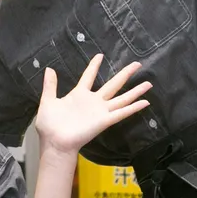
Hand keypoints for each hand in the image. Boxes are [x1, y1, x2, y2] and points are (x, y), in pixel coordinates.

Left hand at [34, 54, 150, 156]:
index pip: (89, 76)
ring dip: (135, 91)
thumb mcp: (48, 101)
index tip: (100, 55)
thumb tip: (49, 68)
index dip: (94, 66)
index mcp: (79, 95)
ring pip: (122, 98)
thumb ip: (50, 85)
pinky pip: (121, 113)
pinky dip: (133, 108)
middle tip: (137, 64)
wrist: (54, 142)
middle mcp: (93, 101)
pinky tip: (145, 102)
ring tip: (148, 83)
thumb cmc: (49, 125)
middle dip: (125, 74)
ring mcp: (100, 111)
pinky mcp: (104, 121)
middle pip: (113, 84)